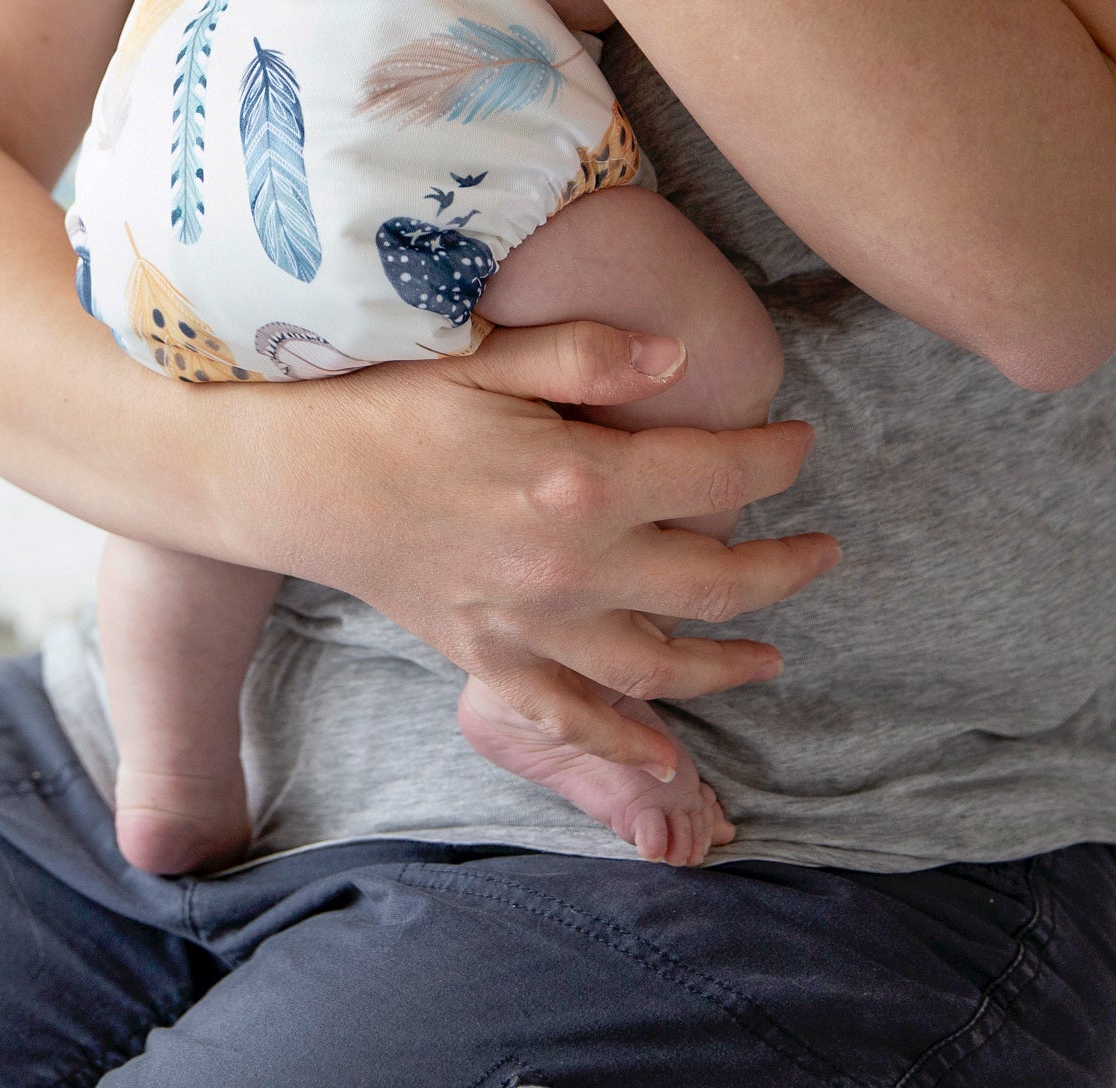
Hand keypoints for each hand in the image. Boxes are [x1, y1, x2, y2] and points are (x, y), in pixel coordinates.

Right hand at [218, 320, 838, 778]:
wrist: (290, 479)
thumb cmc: (386, 407)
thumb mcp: (483, 357)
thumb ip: (586, 355)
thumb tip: (680, 356)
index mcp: (578, 480)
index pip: (715, 475)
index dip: (775, 458)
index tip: (801, 442)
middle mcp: (569, 566)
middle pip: (712, 579)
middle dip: (784, 566)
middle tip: (825, 550)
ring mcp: (530, 625)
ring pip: (661, 663)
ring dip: (729, 659)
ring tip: (772, 651)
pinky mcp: (488, 657)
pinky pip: (572, 719)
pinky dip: (625, 745)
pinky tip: (667, 760)